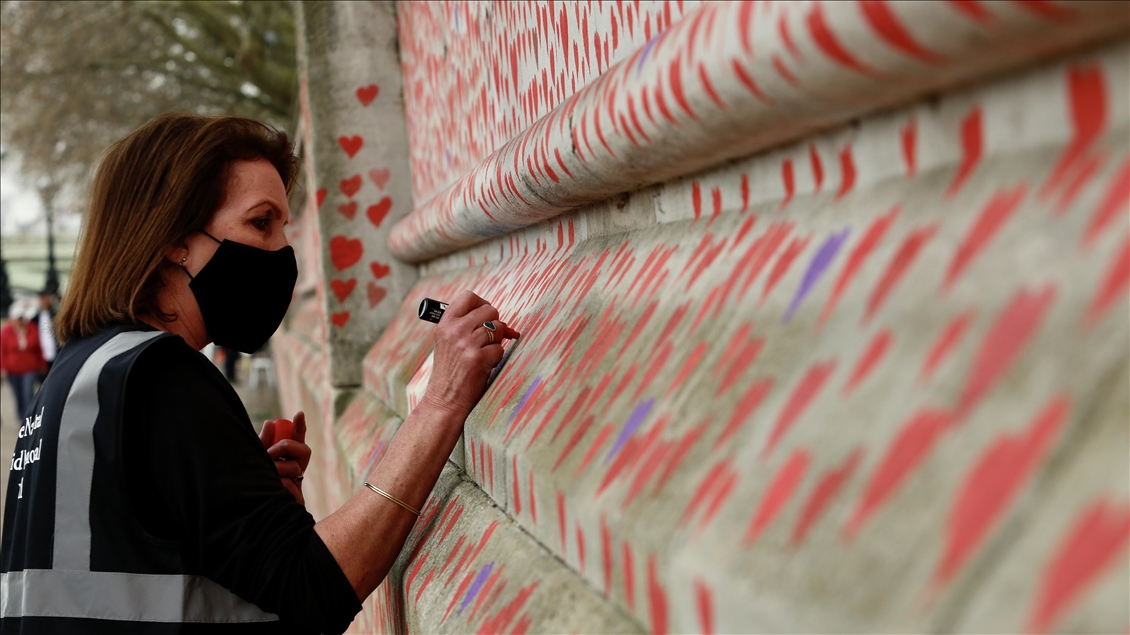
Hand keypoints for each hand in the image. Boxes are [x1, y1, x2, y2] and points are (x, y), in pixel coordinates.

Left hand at [259, 411, 310, 504]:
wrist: (253, 514)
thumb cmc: (253, 484)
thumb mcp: (257, 460)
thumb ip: (263, 443)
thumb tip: (269, 423)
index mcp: (286, 459)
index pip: (297, 440)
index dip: (300, 427)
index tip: (299, 413)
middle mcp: (295, 469)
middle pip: (303, 450)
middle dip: (286, 446)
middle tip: (270, 452)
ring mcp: (297, 484)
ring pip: (295, 466)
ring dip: (278, 469)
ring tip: (266, 477)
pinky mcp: (297, 499)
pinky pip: (289, 484)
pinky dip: (279, 486)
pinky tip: (272, 491)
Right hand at [420, 290, 519, 419]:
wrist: (444, 400)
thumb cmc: (450, 371)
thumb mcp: (448, 342)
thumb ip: (464, 325)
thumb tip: (495, 315)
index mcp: (445, 323)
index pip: (468, 296)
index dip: (482, 303)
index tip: (485, 315)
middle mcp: (454, 330)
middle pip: (489, 310)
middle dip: (495, 323)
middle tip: (488, 338)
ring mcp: (466, 344)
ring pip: (498, 328)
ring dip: (496, 342)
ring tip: (483, 354)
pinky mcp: (478, 359)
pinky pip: (500, 348)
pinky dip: (496, 358)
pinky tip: (484, 366)